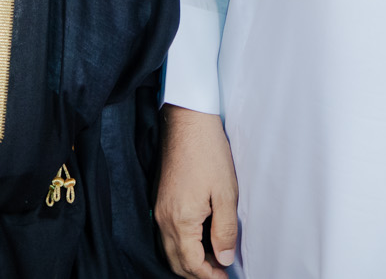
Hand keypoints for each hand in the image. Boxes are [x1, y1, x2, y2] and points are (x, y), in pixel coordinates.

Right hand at [155, 106, 238, 278]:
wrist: (187, 123)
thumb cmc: (208, 154)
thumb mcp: (226, 194)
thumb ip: (225, 231)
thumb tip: (223, 259)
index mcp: (180, 220)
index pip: (191, 264)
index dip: (208, 276)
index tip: (225, 277)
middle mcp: (164, 219)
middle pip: (176, 262)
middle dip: (197, 273)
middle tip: (219, 273)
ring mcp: (159, 210)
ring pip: (170, 250)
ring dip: (189, 261)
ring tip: (212, 259)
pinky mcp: (160, 201)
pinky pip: (167, 235)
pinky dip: (182, 246)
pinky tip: (200, 240)